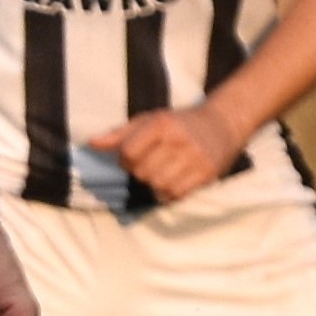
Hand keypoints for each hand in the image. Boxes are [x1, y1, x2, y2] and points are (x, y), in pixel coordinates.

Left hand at [94, 104, 248, 203]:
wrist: (223, 124)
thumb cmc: (178, 123)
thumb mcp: (148, 120)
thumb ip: (119, 134)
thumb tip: (92, 144)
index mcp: (161, 124)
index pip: (128, 154)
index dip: (124, 161)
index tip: (131, 158)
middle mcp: (179, 140)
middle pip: (142, 172)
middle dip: (140, 173)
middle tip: (150, 166)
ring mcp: (196, 157)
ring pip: (159, 186)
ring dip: (154, 185)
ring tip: (161, 174)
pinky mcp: (208, 172)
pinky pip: (178, 194)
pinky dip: (170, 194)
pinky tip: (173, 183)